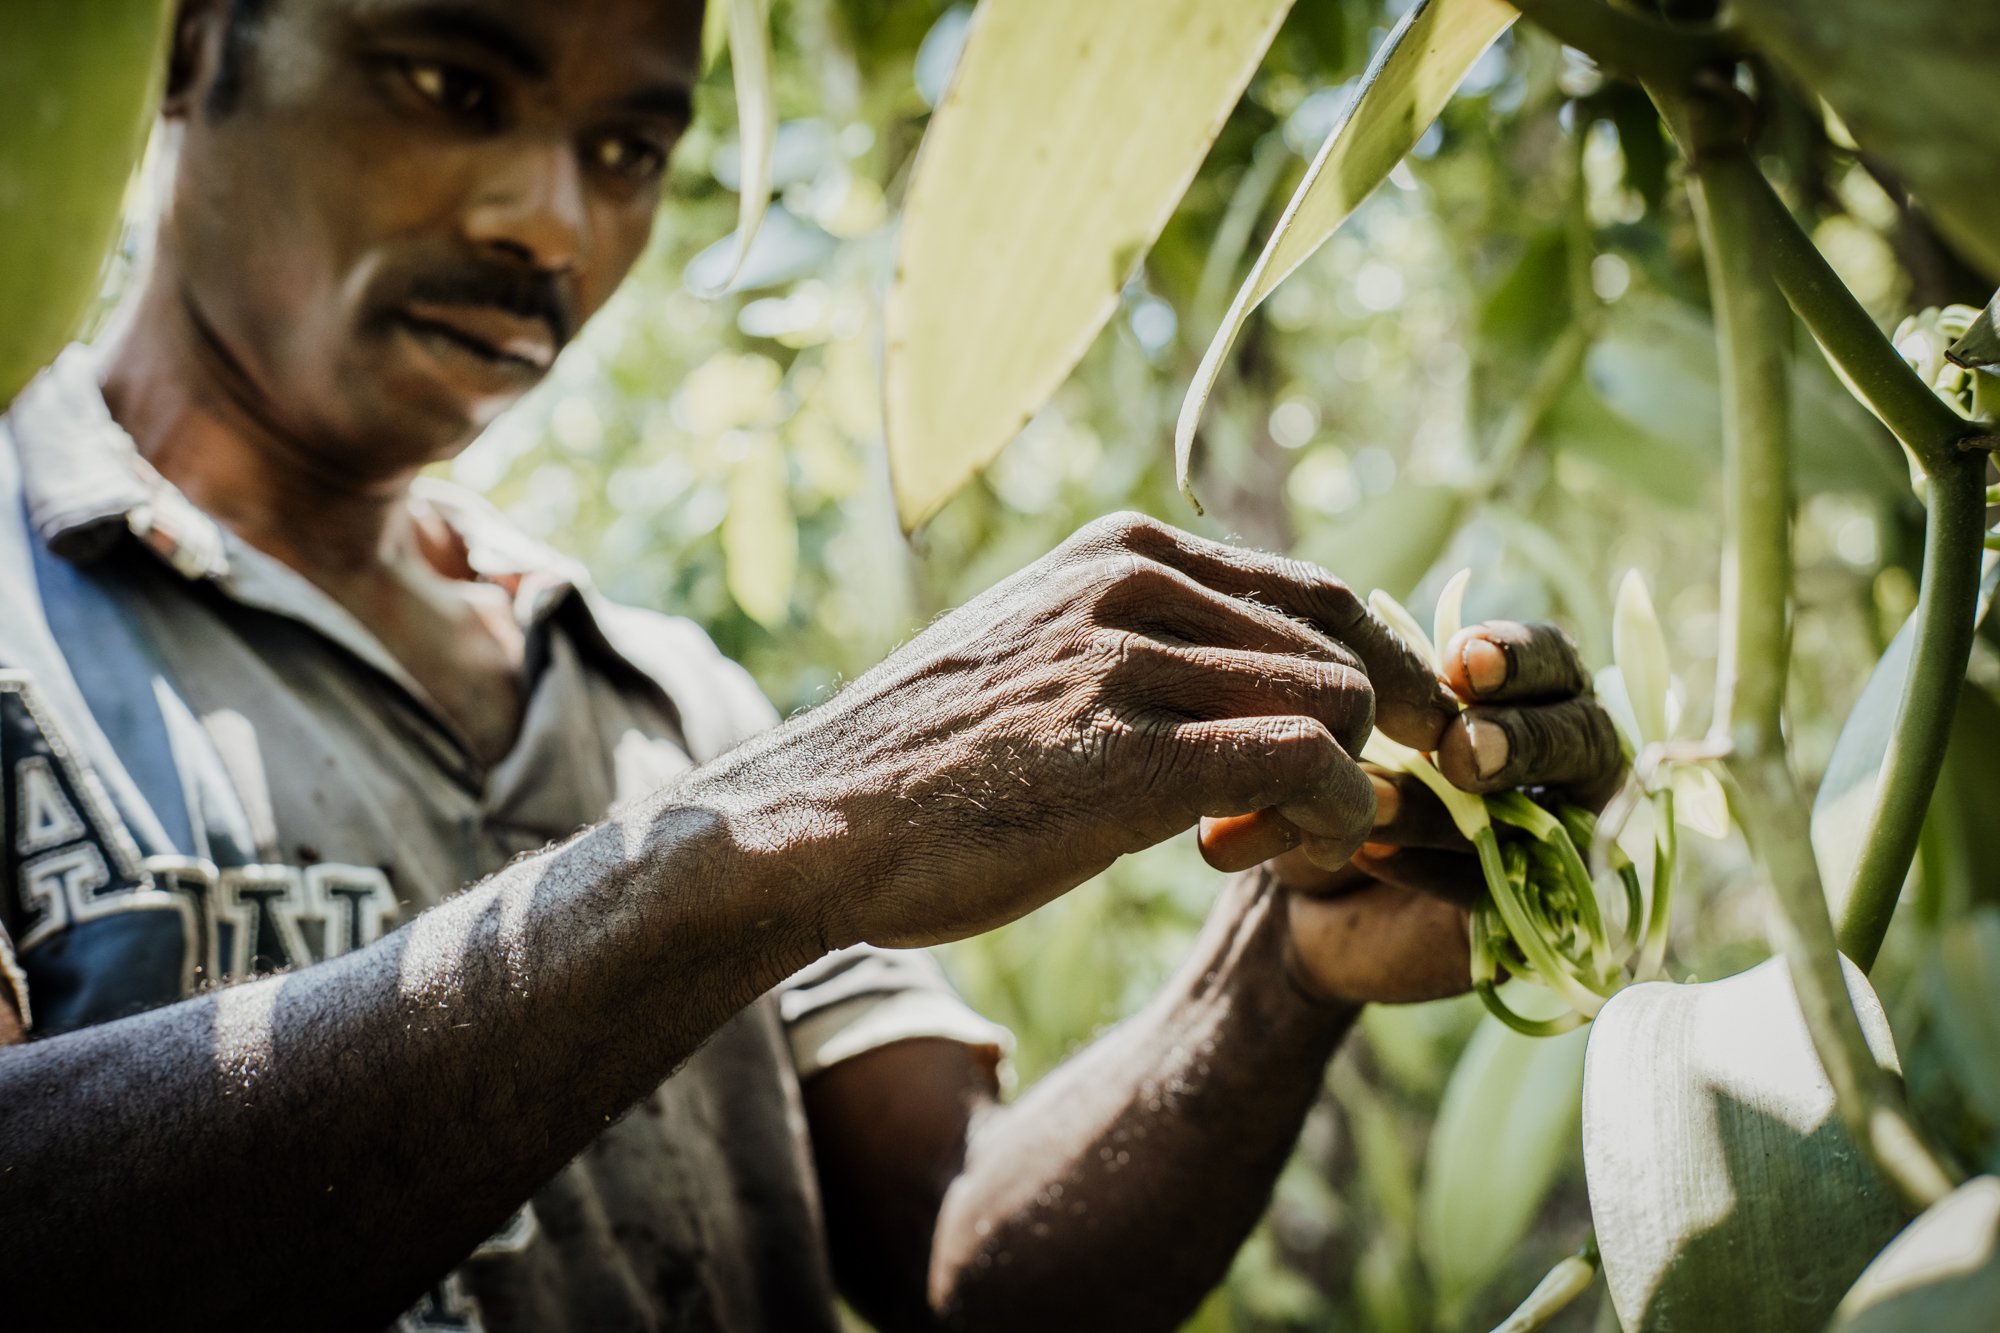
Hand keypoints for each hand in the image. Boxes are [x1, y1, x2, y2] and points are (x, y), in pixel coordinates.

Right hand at [685, 513, 1454, 949]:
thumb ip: (1148, 646)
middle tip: (1339, 808)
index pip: (1318, 589)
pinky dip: (1325, 817)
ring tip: (1253, 840)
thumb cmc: (929, 761)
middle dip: (1377, 732)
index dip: (1380, 667)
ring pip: (1341, 701)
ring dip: (1338, 786)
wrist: (816, 821)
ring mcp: (1128, 659)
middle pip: (1348, 641)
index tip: (1396, 738)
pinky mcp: (1127, 751)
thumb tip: (1266, 676)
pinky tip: (1255, 852)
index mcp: (1122, 550)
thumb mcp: (1043, 657)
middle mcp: (1134, 581)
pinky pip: (1305, 763)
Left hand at [1276, 619, 1624, 1004]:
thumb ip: (1391, 690)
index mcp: (1528, 697)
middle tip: (1457, 752)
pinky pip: (1494, 894)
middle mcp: (1557, 767)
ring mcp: (1550, 848)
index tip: (1462, 662)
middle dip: (1523, 740)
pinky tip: (1372, 852)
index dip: (1521, 659)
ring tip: (1372, 803)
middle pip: (1582, 741)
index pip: (1555, 663)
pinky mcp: (1518, 919)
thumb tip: (1423, 678)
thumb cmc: (1331, 771)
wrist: (1291, 872)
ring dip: (1449, 811)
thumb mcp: (1350, 719)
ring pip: (1541, 825)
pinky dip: (1431, 870)